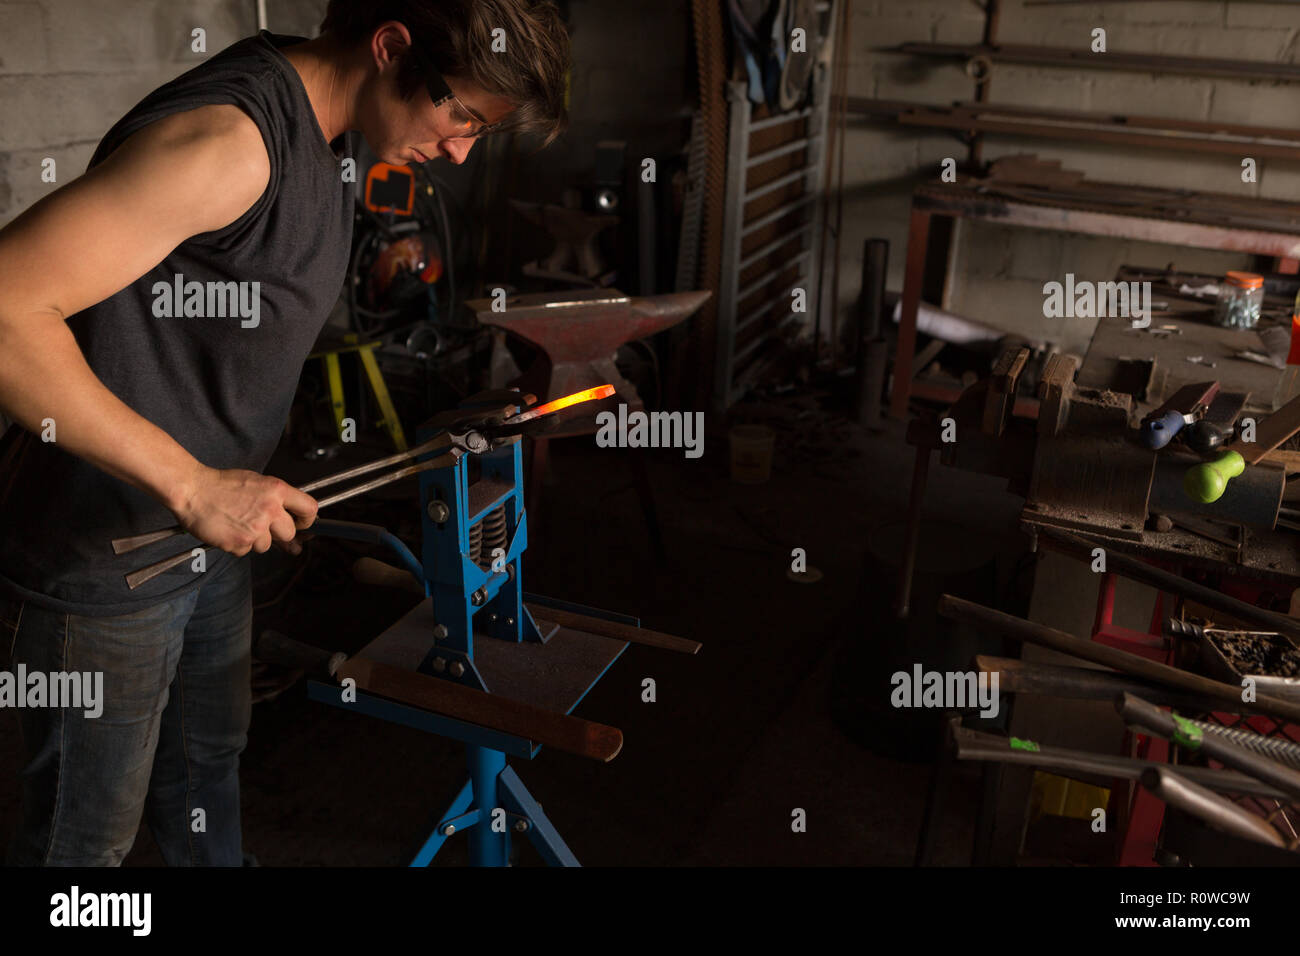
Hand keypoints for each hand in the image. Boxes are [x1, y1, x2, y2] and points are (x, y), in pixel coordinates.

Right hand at [171, 465, 317, 555]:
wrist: (192, 490)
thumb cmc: (222, 485)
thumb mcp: (257, 484)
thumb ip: (277, 503)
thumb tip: (295, 527)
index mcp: (277, 490)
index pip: (309, 509)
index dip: (307, 520)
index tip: (301, 524)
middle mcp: (270, 510)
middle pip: (289, 533)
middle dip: (277, 533)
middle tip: (259, 524)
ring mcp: (255, 528)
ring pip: (266, 545)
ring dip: (254, 539)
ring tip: (237, 522)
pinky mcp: (240, 543)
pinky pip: (246, 551)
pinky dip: (238, 544)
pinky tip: (227, 529)